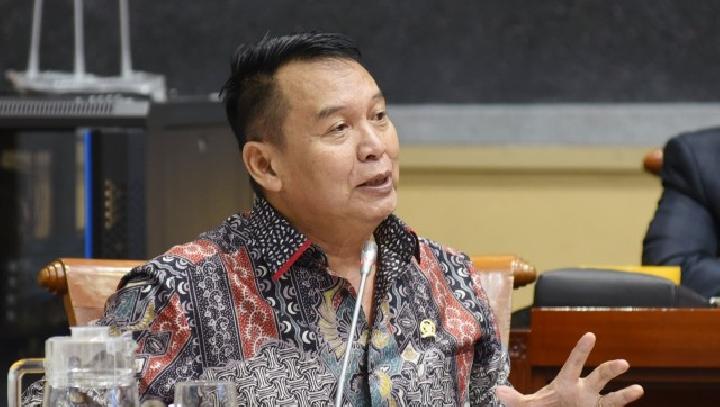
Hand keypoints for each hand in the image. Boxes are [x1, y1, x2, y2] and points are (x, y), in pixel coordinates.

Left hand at [496, 332, 642, 405]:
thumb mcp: (529, 405)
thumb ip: (516, 399)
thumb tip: (498, 391)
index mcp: (566, 381)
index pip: (574, 362)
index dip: (581, 350)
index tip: (591, 335)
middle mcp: (583, 389)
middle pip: (598, 376)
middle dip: (610, 369)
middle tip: (624, 362)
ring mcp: (592, 403)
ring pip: (611, 398)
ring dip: (624, 394)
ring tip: (639, 389)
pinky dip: (624, 403)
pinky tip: (636, 394)